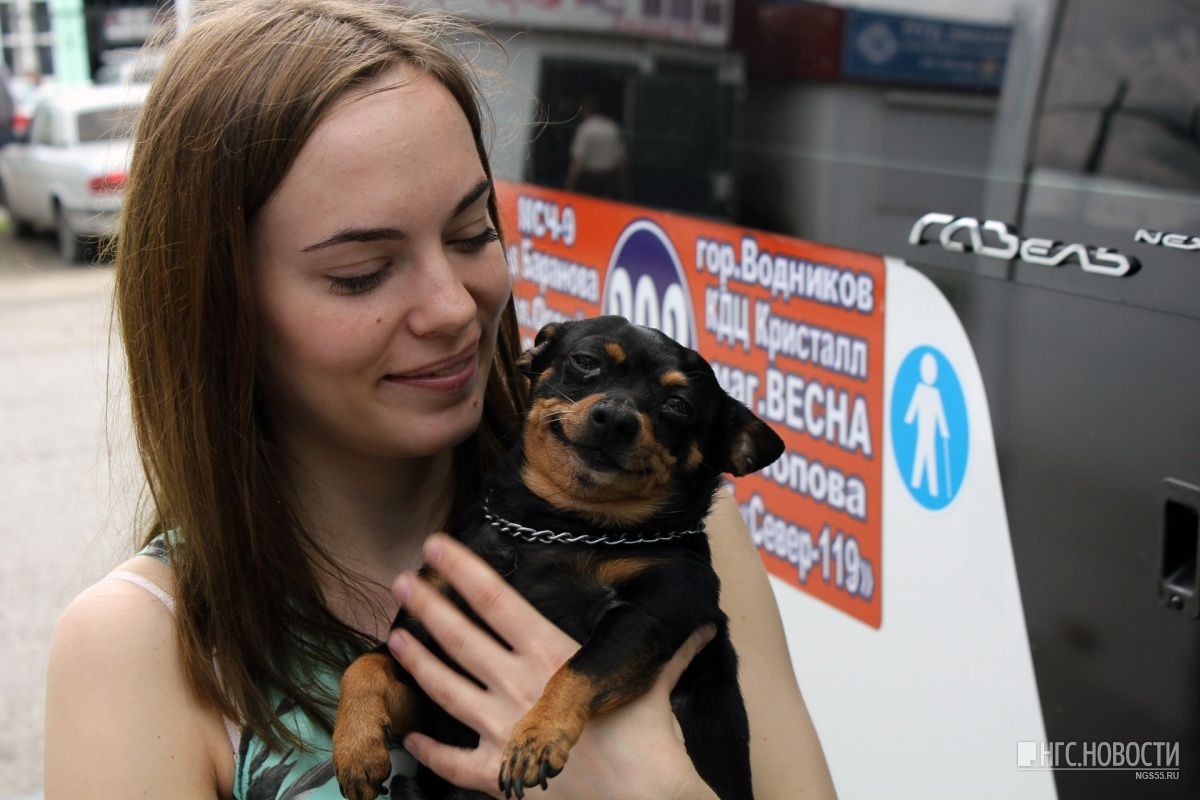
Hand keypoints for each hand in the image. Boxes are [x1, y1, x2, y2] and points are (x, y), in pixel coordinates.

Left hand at [390, 533, 717, 799]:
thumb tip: (701, 626)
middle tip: (400, 580)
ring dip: (416, 661)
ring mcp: (502, 730)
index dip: (461, 570)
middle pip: (460, 637)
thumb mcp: (655, 685)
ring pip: (445, 688)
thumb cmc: (648, 741)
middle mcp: (516, 685)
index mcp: (549, 655)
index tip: (436, 544)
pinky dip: (428, 751)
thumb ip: (669, 654)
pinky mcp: (498, 775)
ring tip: (393, 638)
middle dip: (427, 606)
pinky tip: (412, 738)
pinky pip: (452, 761)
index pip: (495, 601)